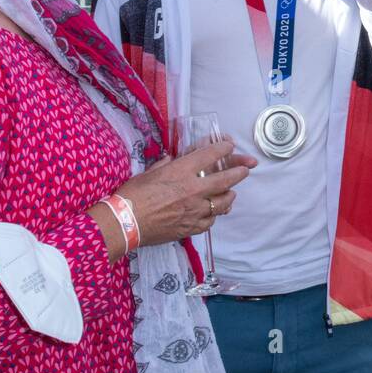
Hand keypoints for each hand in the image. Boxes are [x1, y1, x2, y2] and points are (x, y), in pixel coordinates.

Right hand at [115, 139, 256, 247]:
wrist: (125, 223)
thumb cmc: (132, 195)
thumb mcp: (148, 173)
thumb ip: (165, 165)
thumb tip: (172, 160)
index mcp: (182, 171)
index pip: (210, 155)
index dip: (223, 148)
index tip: (230, 145)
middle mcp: (193, 189)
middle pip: (226, 179)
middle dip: (239, 171)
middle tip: (246, 168)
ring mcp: (194, 210)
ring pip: (223, 202)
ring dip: (229, 196)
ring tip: (231, 194)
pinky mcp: (191, 227)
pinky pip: (211, 221)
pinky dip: (213, 216)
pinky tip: (212, 213)